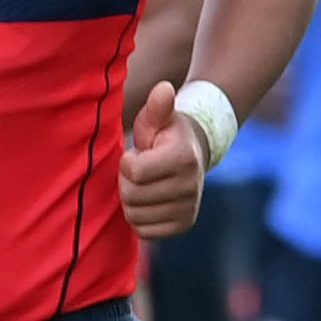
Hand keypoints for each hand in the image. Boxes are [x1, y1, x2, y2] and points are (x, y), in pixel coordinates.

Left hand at [119, 80, 207, 238]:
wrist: (193, 155)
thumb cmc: (166, 134)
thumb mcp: (159, 117)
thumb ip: (157, 105)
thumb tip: (163, 88)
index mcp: (183, 158)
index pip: (134, 171)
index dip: (127, 161)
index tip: (139, 152)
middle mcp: (190, 187)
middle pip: (132, 196)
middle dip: (127, 182)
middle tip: (139, 170)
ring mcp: (188, 209)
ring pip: (135, 216)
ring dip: (131, 200)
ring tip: (144, 184)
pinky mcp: (183, 225)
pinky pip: (144, 231)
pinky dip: (139, 218)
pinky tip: (148, 201)